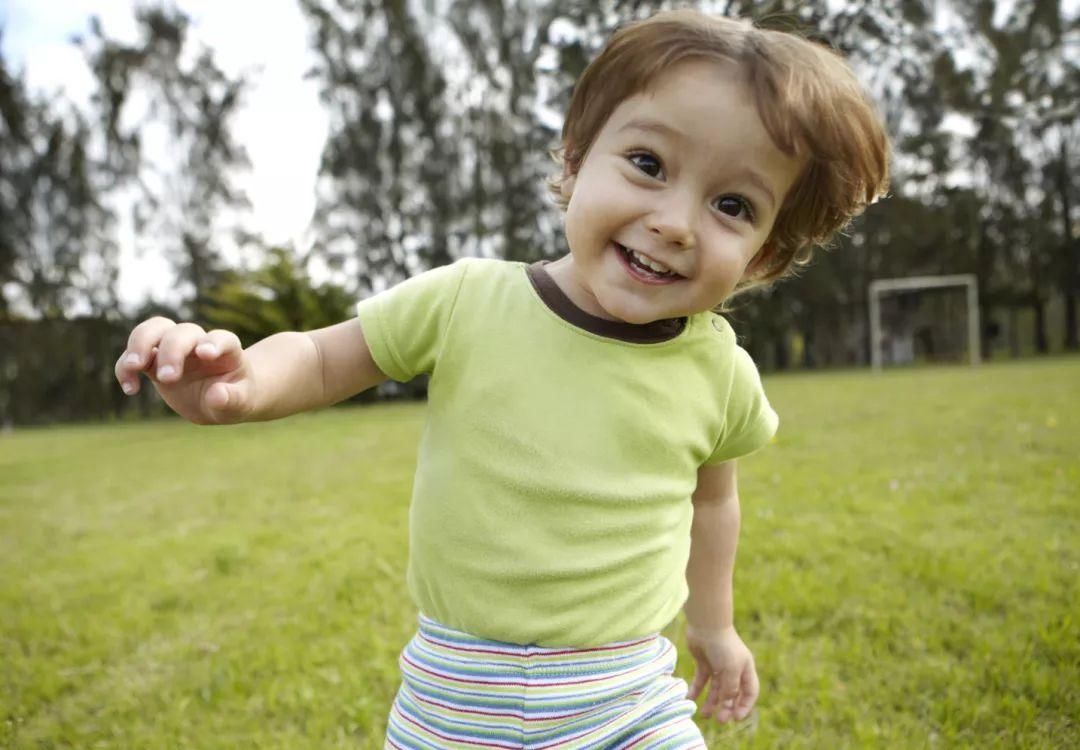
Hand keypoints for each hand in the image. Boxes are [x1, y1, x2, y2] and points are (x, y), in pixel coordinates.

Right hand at [115, 317, 254, 424]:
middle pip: (181, 332)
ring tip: (135, 366)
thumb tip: (217, 395)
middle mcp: (198, 343)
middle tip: (169, 377)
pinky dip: (125, 367)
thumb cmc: (235, 396)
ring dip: (140, 344)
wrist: (218, 399)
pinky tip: (131, 389)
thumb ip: (231, 398)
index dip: (213, 342)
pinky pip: (133, 355)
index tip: (205, 354)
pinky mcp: (155, 361)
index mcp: (226, 349)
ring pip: (152, 330)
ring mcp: (174, 349)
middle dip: (172, 351)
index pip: (221, 338)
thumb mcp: (240, 403)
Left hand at [685, 625, 758, 722]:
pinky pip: (701, 680)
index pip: (750, 692)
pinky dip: (696, 690)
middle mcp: (733, 669)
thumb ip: (730, 689)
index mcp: (745, 669)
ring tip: (703, 714)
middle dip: (726, 707)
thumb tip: (726, 702)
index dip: (745, 706)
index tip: (736, 717)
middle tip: (719, 720)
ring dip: (711, 702)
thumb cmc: (723, 646)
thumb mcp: (731, 670)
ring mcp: (717, 665)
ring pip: (715, 689)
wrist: (706, 625)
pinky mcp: (703, 662)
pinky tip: (690, 699)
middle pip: (731, 693)